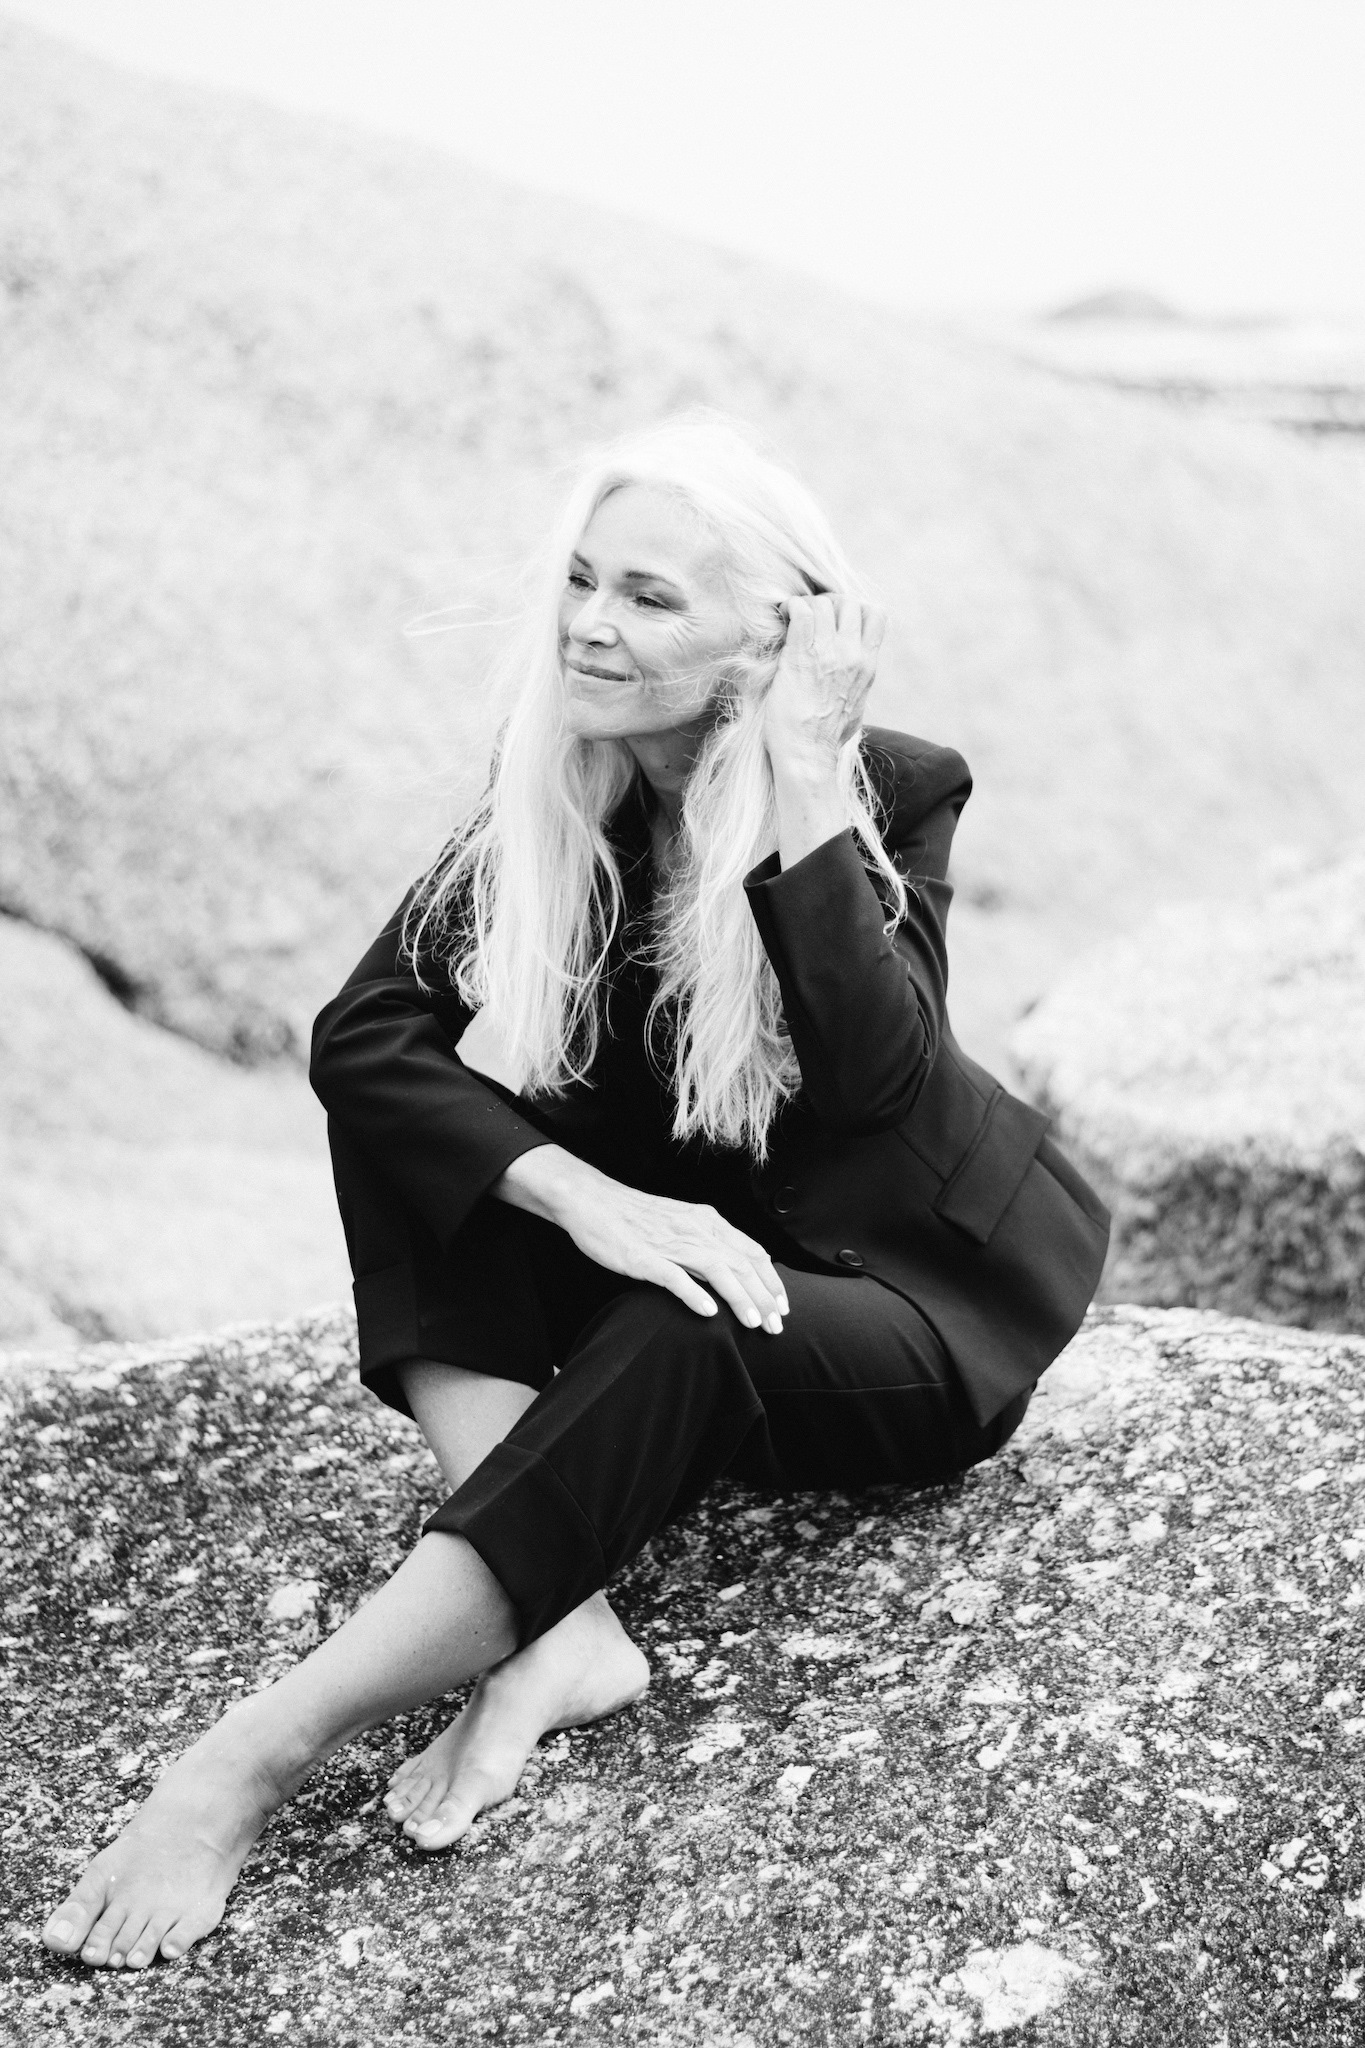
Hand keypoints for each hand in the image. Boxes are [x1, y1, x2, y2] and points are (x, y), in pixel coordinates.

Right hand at [493, 1147, 789, 1332]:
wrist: (592, 1200)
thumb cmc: (635, 1216)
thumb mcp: (680, 1222)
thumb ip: (707, 1242)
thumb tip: (733, 1268)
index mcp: (707, 1221)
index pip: (752, 1252)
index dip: (771, 1281)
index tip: (782, 1306)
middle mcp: (695, 1229)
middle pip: (741, 1264)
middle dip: (764, 1298)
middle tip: (776, 1326)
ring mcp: (670, 1243)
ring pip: (717, 1271)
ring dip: (740, 1299)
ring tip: (753, 1323)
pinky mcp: (644, 1257)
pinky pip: (675, 1277)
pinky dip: (695, 1295)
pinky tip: (709, 1314)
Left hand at [763, 593, 886, 780]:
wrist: (807, 754)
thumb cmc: (824, 739)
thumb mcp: (855, 707)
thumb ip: (856, 685)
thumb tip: (850, 684)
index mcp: (868, 665)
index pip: (875, 615)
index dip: (853, 609)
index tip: (834, 619)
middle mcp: (854, 655)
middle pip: (850, 602)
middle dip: (829, 603)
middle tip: (809, 617)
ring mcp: (830, 653)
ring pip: (825, 603)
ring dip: (806, 605)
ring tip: (791, 619)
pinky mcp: (803, 654)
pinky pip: (802, 610)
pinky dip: (791, 608)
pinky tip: (782, 618)